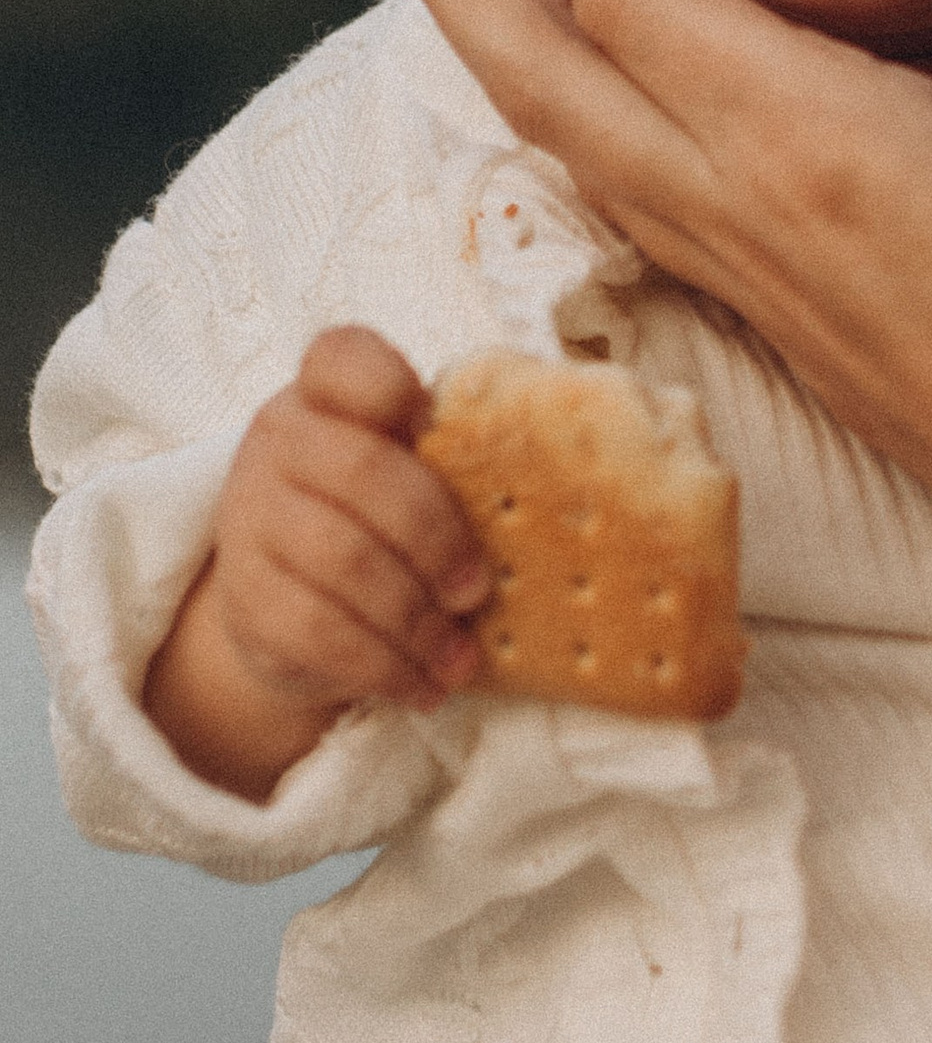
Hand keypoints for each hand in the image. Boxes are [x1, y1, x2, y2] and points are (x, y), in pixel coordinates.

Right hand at [143, 327, 491, 800]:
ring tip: (461, 657)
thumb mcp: (415, 468)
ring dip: (416, 619)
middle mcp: (278, 445)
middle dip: (435, 537)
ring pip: (340, 563)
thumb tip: (577, 466)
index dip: (388, 384)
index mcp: (325, 393)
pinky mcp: (244, 603)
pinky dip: (384, 667)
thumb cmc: (383, 517)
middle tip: (479, 589)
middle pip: (360, 474)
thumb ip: (463, 450)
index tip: (428, 422)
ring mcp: (250, 522)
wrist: (288, 603)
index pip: (341, 357)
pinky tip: (424, 685)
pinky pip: (317, 635)